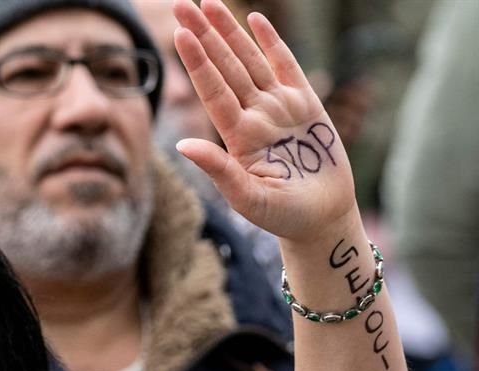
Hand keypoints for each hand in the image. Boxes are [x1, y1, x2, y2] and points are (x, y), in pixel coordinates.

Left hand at [171, 0, 356, 241]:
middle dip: (204, 35)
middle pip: (225, 67)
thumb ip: (220, 172)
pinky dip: (271, 43)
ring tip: (208, 3)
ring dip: (229, 32)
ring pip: (250, 61)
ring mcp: (279, 108)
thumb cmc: (283, 217)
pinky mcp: (306, 104)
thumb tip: (182, 147)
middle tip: (180, 4)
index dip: (198, 62)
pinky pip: (286, 66)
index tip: (179, 35)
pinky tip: (254, 20)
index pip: (213, 91)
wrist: (321, 219)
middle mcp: (254, 116)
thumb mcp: (248, 199)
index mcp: (238, 137)